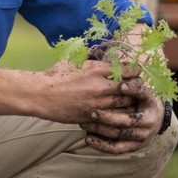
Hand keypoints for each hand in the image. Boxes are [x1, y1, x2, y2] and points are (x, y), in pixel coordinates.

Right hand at [41, 61, 161, 153]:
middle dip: (137, 89)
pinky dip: (119, 116)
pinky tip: (120, 115)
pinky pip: (112, 119)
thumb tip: (106, 58)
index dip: (136, 72)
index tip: (137, 73)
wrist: (39, 94)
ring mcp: (96, 104)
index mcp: (97, 69)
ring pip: (125, 105)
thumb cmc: (56, 75)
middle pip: (131, 89)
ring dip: (130, 103)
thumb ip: (94, 61)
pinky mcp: (90, 117)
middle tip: (138, 90)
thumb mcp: (76, 61)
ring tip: (131, 102)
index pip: (128, 70)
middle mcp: (100, 87)